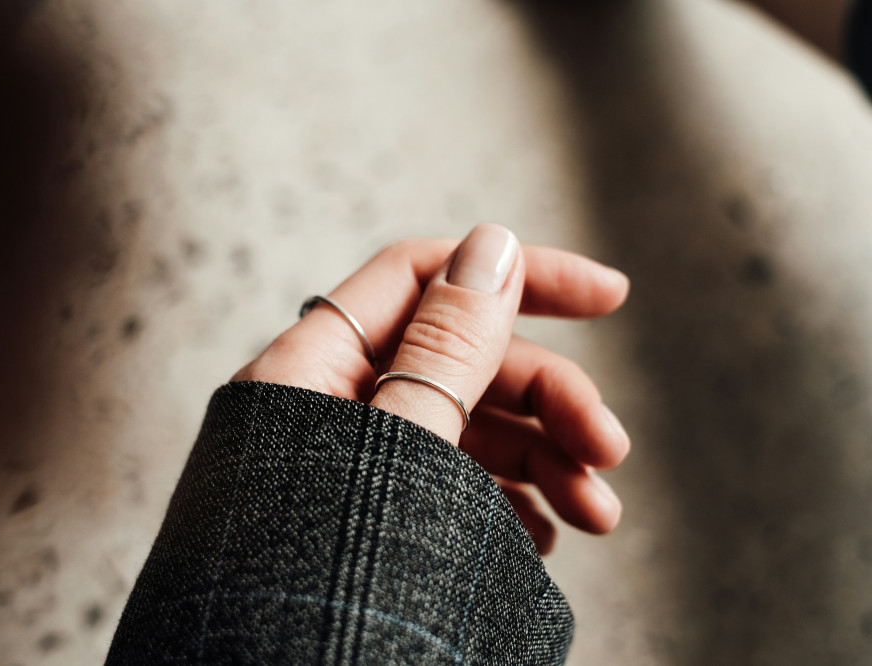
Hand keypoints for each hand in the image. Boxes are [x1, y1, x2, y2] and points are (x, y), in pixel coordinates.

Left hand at [233, 224, 629, 553]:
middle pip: (462, 361)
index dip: (519, 275)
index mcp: (312, 366)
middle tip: (609, 457)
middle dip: (547, 403)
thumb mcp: (395, 451)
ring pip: (467, 429)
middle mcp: (335, 404)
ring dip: (542, 462)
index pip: (426, 278)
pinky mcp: (376, 517)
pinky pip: (452, 486)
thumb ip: (444, 350)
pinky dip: (506, 505)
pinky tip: (541, 540)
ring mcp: (357, 463)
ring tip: (595, 519)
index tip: (611, 297)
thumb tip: (495, 245)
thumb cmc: (313, 581)